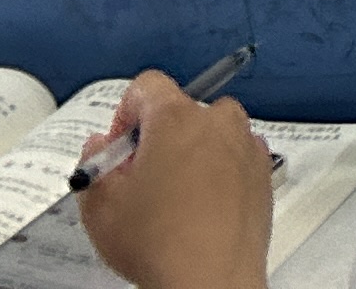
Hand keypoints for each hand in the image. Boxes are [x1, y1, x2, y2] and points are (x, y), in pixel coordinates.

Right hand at [72, 71, 273, 288]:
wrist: (210, 281)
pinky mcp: (263, 172)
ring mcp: (245, 145)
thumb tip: (100, 144)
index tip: (120, 147)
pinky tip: (202, 208)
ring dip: (191, 152)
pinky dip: (219, 171)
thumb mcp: (100, 208)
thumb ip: (92, 165)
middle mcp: (217, 122)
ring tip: (173, 198)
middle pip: (181, 110)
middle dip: (157, 137)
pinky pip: (235, 156)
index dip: (126, 113)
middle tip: (142, 178)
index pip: (147, 85)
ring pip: (212, 132)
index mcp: (175, 119)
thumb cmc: (157, 244)